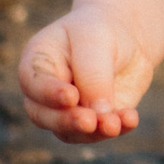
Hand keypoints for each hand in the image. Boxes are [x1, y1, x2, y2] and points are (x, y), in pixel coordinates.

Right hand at [17, 6, 157, 143]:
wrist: (125, 37)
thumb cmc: (101, 31)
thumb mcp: (96, 41)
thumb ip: (93, 75)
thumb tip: (98, 114)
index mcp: (36, 63)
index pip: (34, 84)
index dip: (49, 94)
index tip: (71, 97)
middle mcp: (44, 93)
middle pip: (44, 116)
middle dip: (67, 122)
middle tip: (89, 122)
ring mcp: (66, 110)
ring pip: (70, 131)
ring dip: (93, 131)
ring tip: (115, 125)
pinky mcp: (91, 120)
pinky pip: (98, 132)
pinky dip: (115, 128)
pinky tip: (130, 120)